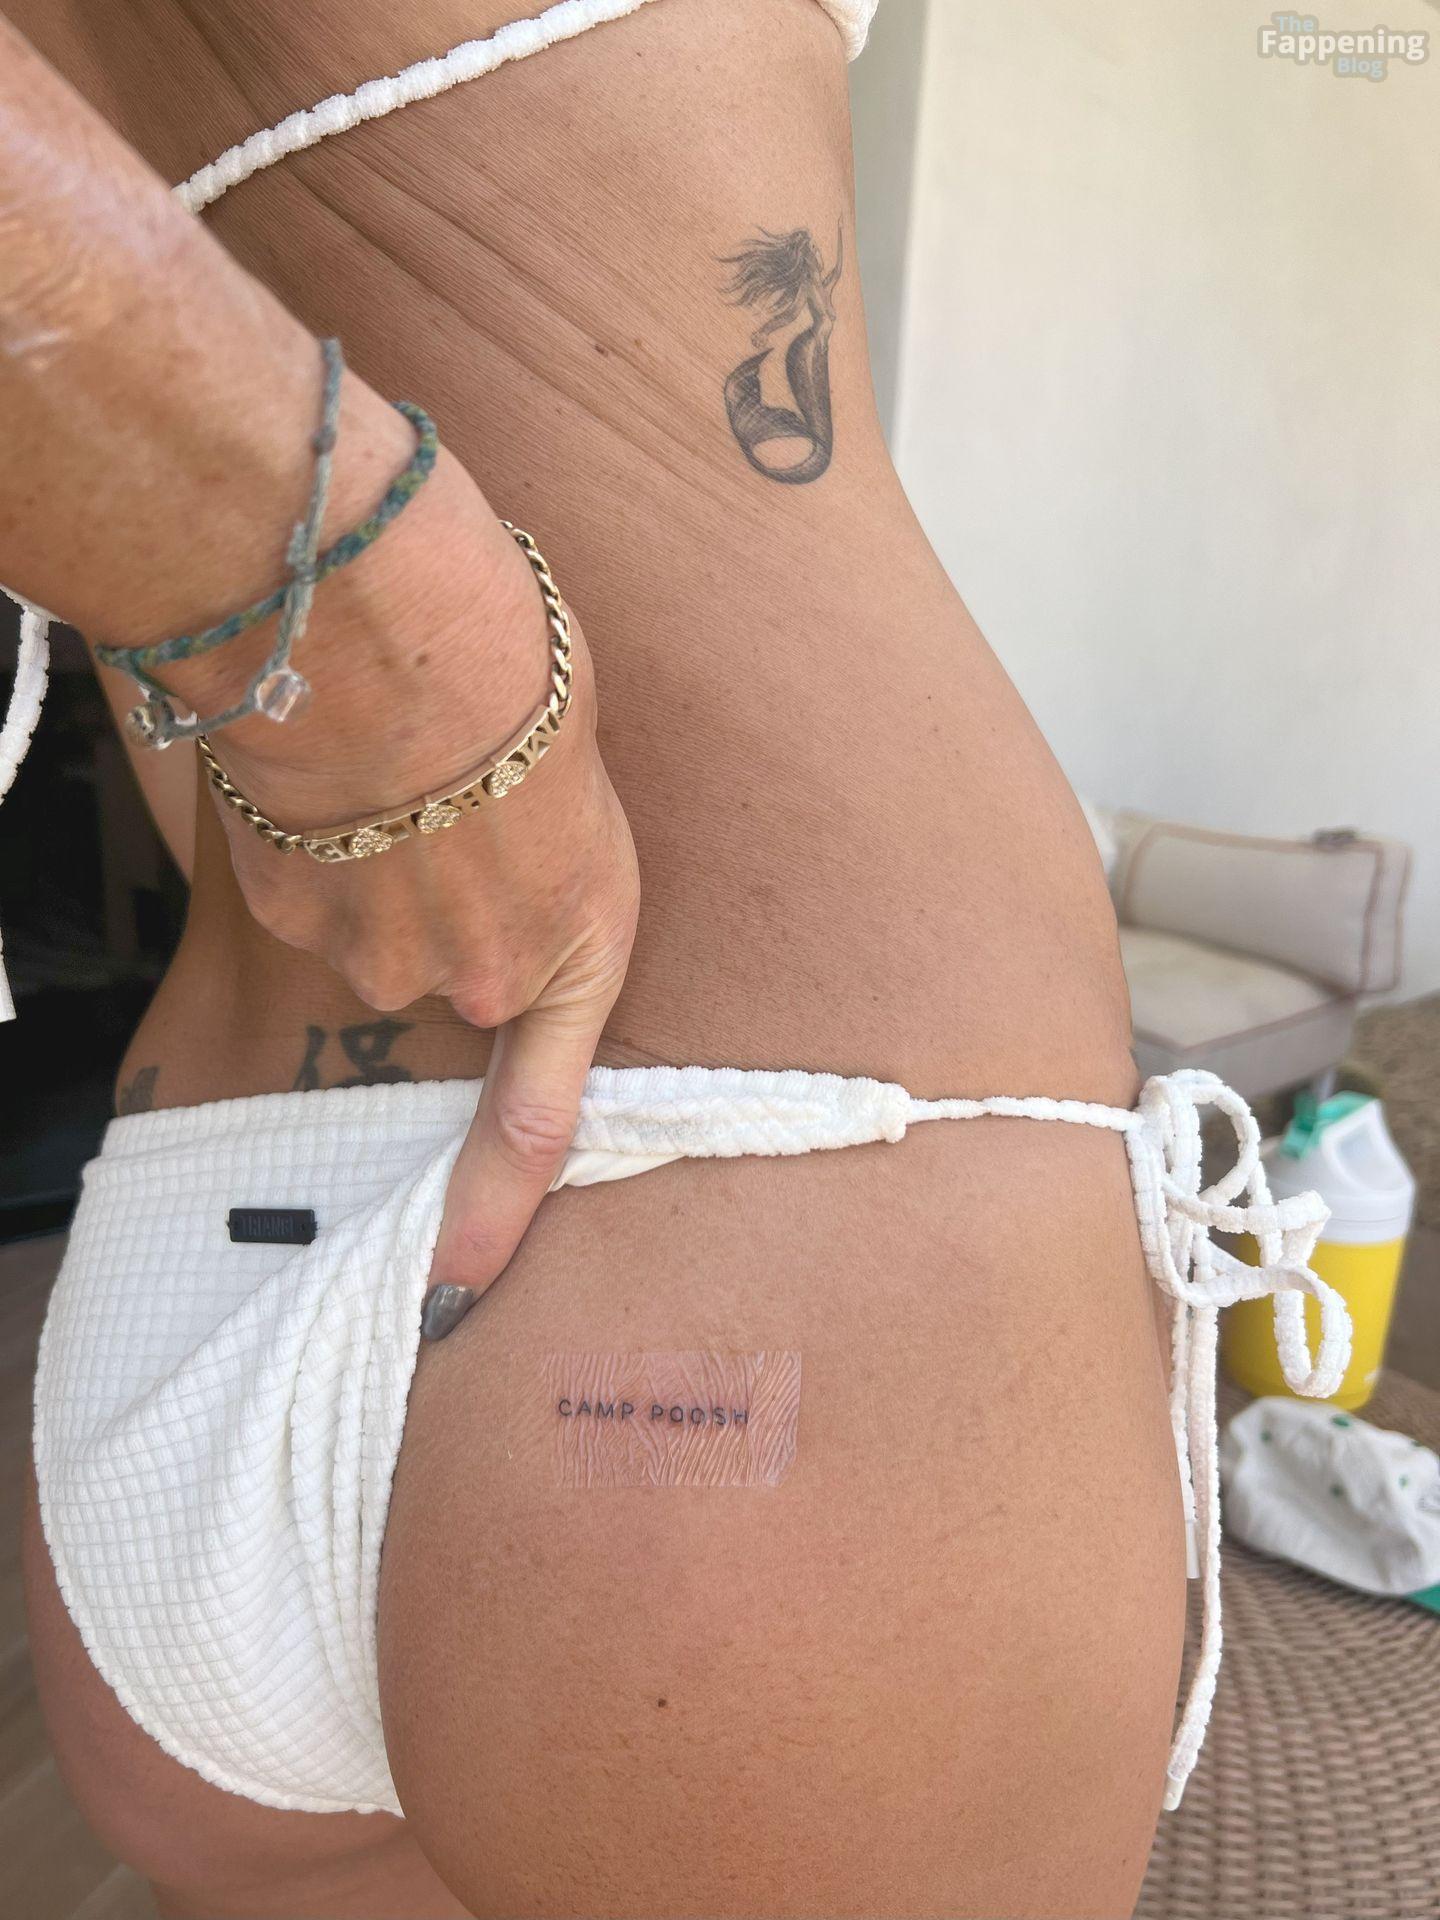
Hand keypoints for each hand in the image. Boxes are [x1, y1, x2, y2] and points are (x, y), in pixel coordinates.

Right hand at [207, 470, 639, 1337]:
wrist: (393, 635)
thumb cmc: (520, 674)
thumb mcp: (582, 771)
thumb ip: (548, 853)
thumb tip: (504, 858)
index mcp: (584, 943)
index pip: (542, 1116)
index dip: (494, 1207)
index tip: (456, 1280)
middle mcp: (481, 981)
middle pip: (449, 980)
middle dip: (444, 912)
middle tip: (444, 806)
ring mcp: (379, 961)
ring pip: (372, 936)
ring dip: (376, 873)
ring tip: (391, 770)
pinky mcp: (295, 921)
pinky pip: (308, 896)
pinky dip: (314, 848)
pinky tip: (329, 775)